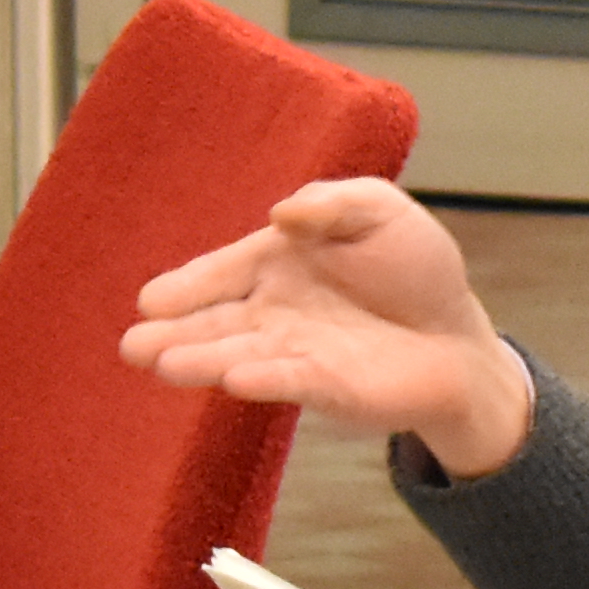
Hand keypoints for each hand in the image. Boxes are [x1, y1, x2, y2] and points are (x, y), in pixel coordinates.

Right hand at [120, 178, 536, 473]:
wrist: (457, 332)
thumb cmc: (414, 268)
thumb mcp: (381, 211)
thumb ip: (334, 203)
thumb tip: (283, 213)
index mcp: (277, 263)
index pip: (222, 272)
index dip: (187, 286)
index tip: (150, 300)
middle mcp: (274, 311)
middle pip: (215, 321)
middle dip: (172, 334)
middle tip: (132, 345)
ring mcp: (295, 351)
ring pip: (238, 354)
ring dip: (202, 359)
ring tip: (161, 362)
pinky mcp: (326, 385)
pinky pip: (289, 379)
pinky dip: (263, 378)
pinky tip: (233, 379)